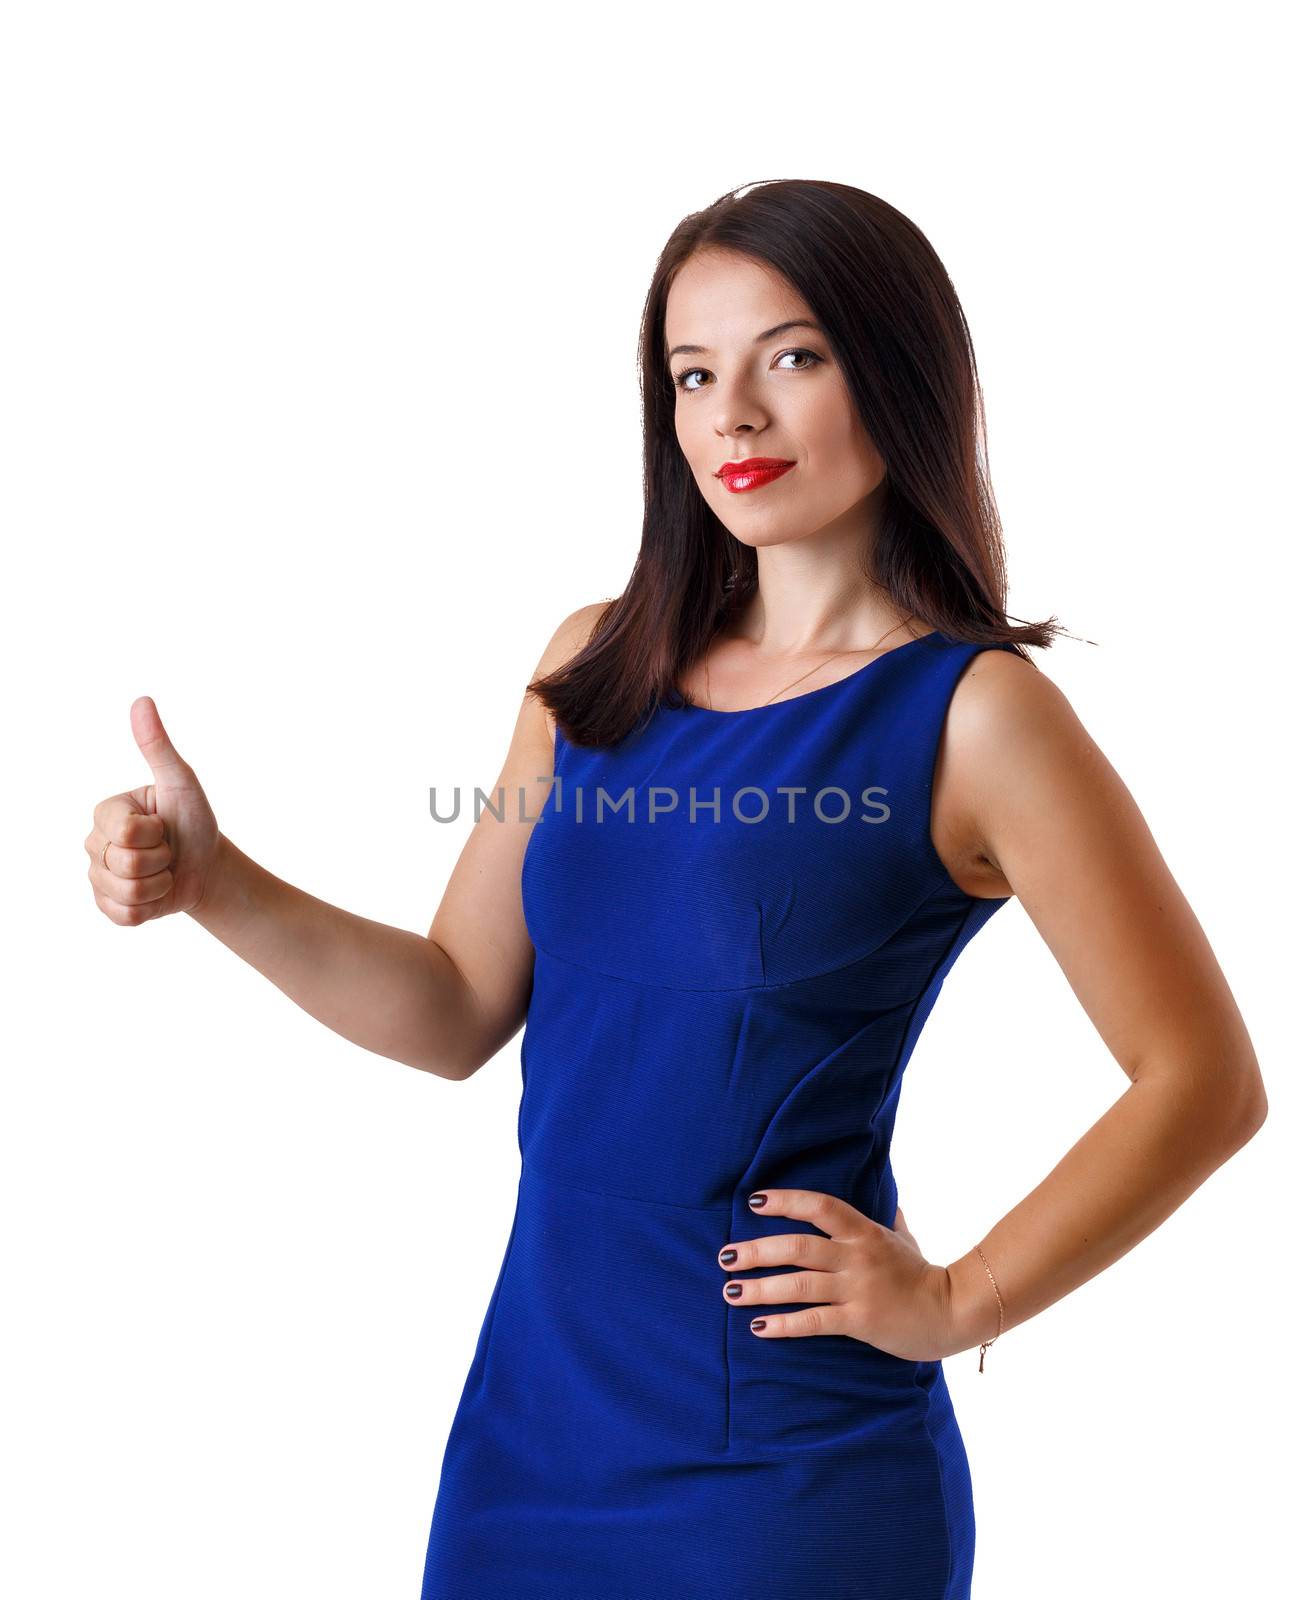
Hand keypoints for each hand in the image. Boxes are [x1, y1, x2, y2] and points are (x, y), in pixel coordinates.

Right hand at [85, 696, 221, 924]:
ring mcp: (98, 877)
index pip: (125, 832)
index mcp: (106, 812)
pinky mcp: (109, 907)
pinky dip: (152, 908)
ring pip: (126, 893)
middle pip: (125, 864)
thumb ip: (157, 746)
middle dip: (161, 859)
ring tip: (164, 870)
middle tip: (168, 850)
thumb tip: (142, 701)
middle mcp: (94, 844)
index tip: (164, 825)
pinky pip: (125, 916)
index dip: (156, 833)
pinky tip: (156, 893)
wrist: (207, 865)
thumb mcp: (181, 782)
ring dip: (159, 884)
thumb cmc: (193, 819)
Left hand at [717, 1188, 955, 1361]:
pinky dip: (783, 1324)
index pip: (819, 1206)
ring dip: (760, 1287)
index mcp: (864, 1230)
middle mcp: (857, 1256)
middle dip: (756, 1250)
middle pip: (798, 1247)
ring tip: (730, 1291)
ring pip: (799, 1285)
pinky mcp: (859, 1321)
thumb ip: (889, 1219)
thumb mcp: (904, 1238)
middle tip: (724, 1256)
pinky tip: (758, 1326)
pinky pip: (814, 1321)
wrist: (952, 1311)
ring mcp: (857, 1289)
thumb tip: (888, 1200)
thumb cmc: (923, 1274)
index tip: (753, 1200)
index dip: (785, 1200)